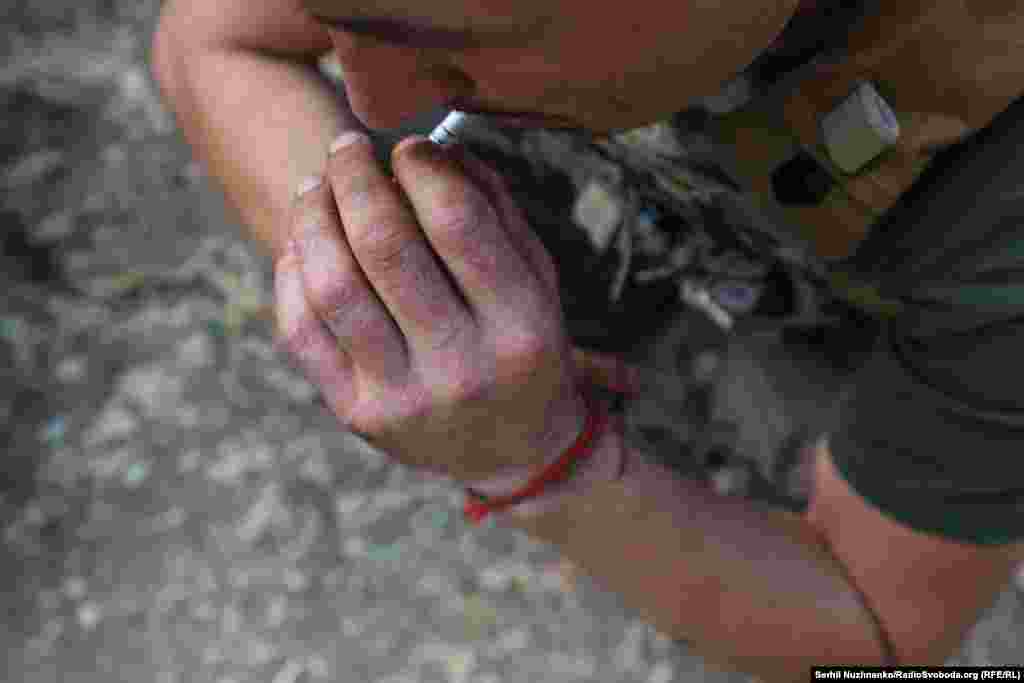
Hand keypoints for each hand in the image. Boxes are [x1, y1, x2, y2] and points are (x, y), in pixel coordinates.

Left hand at [274, 131, 637, 483]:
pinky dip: (292, 274)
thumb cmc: (524, 348)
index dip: (421, 167)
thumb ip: (498, 211)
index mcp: (520, 326)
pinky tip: (303, 244)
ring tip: (317, 185)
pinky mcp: (358, 417)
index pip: (458, 223)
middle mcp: (462, 366)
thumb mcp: (540, 282)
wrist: (515, 452)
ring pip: (333, 285)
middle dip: (356, 178)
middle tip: (347, 148)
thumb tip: (435, 147)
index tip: (407, 146)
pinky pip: (302, 330)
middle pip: (385, 247)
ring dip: (313, 217)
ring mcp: (403, 398)